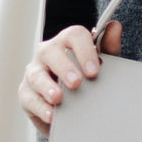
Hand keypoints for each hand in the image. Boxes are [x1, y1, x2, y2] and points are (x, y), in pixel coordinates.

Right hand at [18, 20, 121, 135]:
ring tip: (58, 98)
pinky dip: (41, 107)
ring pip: (36, 75)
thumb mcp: (102, 65)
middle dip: (64, 67)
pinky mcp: (26, 93)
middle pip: (51, 52)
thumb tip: (115, 26)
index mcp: (68, 42)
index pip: (74, 36)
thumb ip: (108, 48)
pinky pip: (29, 98)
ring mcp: (34, 72)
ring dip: (47, 87)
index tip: (94, 71)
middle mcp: (48, 53)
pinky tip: (52, 115)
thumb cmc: (88, 80)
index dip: (84, 51)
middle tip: (77, 82)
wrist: (76, 108)